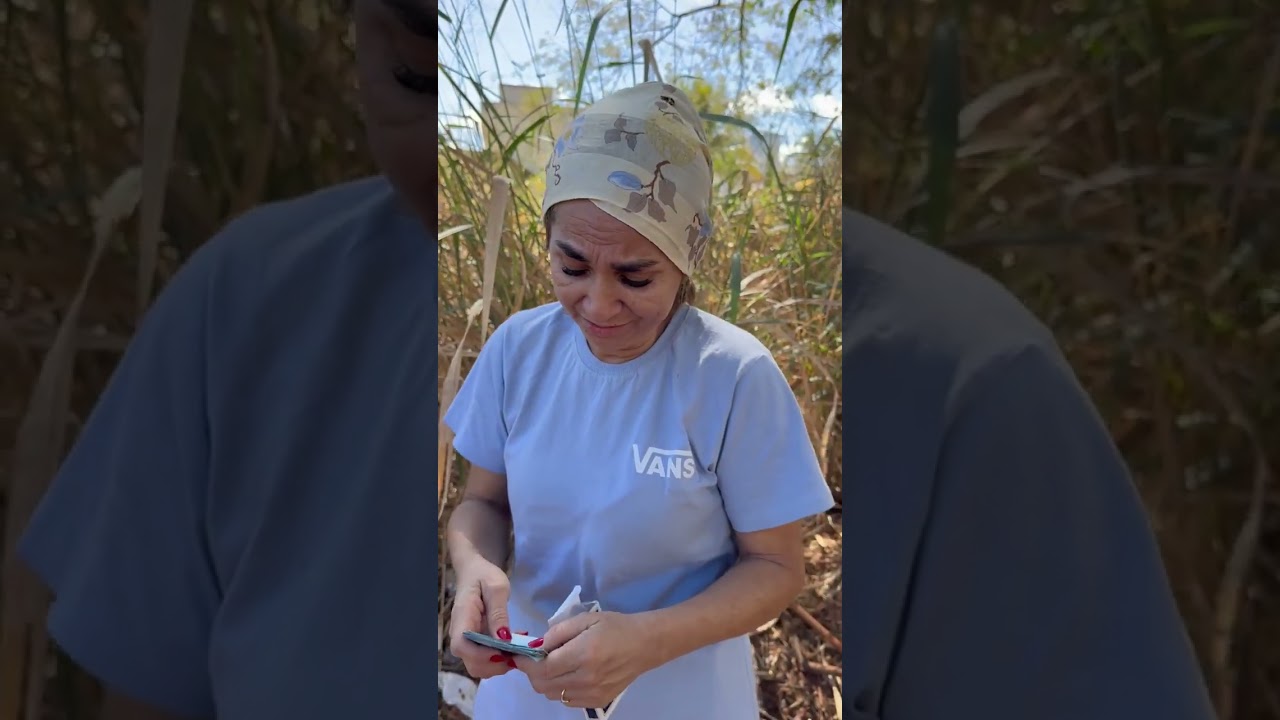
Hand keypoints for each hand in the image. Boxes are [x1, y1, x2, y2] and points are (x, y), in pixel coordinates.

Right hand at [448, 557, 517, 678]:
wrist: (474, 571)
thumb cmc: (484, 575)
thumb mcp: (497, 588)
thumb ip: (499, 613)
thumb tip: (503, 639)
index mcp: (462, 617)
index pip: (462, 646)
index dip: (483, 656)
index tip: (505, 652)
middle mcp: (460, 633)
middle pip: (470, 662)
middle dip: (495, 665)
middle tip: (517, 655)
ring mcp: (467, 639)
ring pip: (478, 665)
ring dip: (499, 664)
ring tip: (518, 651)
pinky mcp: (475, 641)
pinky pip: (485, 658)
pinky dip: (500, 658)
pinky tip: (514, 647)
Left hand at [514, 611, 659, 707]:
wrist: (645, 645)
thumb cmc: (615, 627)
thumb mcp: (585, 619)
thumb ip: (557, 633)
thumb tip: (535, 646)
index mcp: (583, 654)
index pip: (542, 667)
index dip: (525, 662)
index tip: (518, 654)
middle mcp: (586, 678)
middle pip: (543, 685)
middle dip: (532, 672)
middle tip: (534, 658)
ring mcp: (592, 693)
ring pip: (552, 695)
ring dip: (545, 681)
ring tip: (553, 665)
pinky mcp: (597, 701)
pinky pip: (566, 700)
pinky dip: (559, 689)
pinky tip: (567, 674)